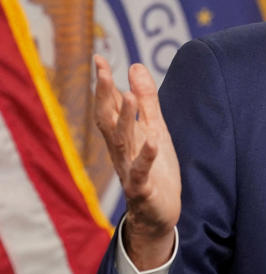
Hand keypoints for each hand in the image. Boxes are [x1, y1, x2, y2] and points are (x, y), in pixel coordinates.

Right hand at [93, 55, 180, 268]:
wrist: (159, 214)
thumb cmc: (155, 170)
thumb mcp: (154, 129)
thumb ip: (147, 101)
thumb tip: (135, 66)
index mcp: (123, 137)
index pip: (108, 107)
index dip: (104, 84)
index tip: (99, 59)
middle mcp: (121, 152)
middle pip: (109, 122)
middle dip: (106, 97)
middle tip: (104, 73)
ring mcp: (130, 170)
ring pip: (124, 144)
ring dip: (125, 121)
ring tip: (130, 97)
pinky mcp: (143, 189)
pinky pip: (142, 172)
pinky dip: (146, 157)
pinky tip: (152, 140)